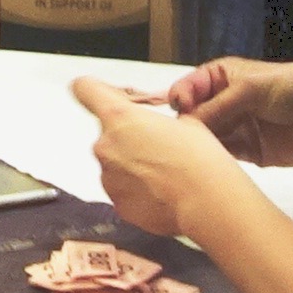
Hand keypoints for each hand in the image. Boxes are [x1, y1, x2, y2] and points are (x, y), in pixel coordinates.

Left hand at [72, 73, 229, 237]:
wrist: (207, 201)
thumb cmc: (199, 159)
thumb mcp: (186, 122)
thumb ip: (157, 121)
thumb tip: (159, 128)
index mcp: (120, 117)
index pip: (85, 89)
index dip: (94, 91)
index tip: (105, 96)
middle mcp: (106, 146)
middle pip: (107, 133)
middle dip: (127, 138)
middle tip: (158, 147)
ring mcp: (109, 177)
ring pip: (114, 164)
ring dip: (132, 165)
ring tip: (164, 173)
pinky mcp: (118, 203)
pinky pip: (122, 190)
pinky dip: (137, 190)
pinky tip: (162, 192)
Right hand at [171, 57, 292, 167]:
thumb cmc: (290, 89)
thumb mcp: (250, 88)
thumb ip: (217, 106)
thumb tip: (185, 123)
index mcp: (221, 77)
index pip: (189, 87)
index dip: (180, 98)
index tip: (179, 111)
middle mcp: (222, 101)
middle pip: (193, 115)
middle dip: (186, 126)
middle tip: (180, 139)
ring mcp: (233, 127)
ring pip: (205, 137)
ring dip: (198, 145)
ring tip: (191, 154)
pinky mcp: (245, 151)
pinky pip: (222, 155)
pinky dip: (213, 159)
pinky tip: (206, 164)